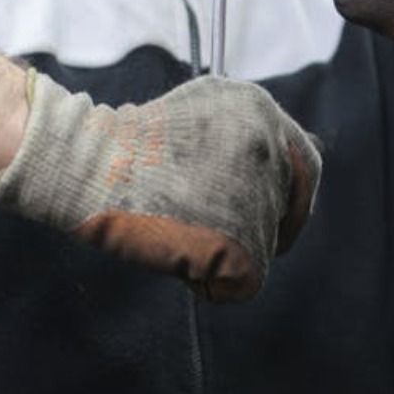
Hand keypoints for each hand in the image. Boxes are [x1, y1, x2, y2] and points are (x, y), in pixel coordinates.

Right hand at [0, 70, 321, 301]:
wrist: (87, 165)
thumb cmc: (130, 146)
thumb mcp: (203, 113)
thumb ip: (245, 138)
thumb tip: (273, 178)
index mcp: (262, 110)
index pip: (306, 166)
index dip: (293, 199)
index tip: (277, 223)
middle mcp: (269, 146)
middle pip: (284, 209)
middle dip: (255, 228)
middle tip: (218, 239)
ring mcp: (258, 193)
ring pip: (262, 247)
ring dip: (226, 252)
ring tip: (178, 232)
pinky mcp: (242, 241)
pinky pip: (245, 281)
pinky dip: (215, 283)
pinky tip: (180, 259)